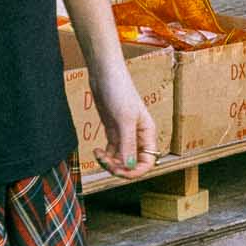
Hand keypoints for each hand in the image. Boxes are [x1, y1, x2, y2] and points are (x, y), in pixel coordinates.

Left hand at [89, 55, 155, 178]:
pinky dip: (105, 156)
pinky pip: (112, 151)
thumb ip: (128, 144)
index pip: (148, 162)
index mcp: (148, 133)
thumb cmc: (119, 90)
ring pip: (121, 159)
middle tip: (105, 162)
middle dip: (120, 167)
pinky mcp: (113, 131)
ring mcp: (125, 134)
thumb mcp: (124, 119)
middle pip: (133, 163)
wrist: (104, 74)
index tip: (120, 171)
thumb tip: (129, 166)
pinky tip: (97, 151)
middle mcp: (138, 136)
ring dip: (110, 163)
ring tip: (99, 155)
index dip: (135, 171)